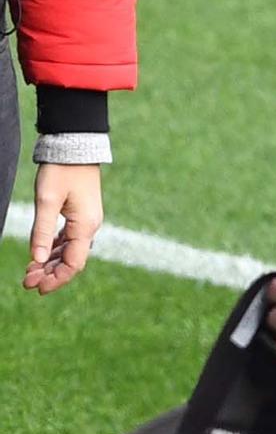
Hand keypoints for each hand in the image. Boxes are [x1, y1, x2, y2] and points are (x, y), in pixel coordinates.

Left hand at [24, 163, 103, 293]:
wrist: (75, 145)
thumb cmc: (61, 170)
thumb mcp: (47, 200)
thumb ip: (41, 231)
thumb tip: (36, 259)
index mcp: (85, 227)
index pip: (73, 264)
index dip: (56, 279)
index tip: (37, 288)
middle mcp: (89, 227)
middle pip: (71, 260)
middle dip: (49, 273)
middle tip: (27, 282)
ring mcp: (86, 221)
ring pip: (68, 250)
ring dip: (50, 262)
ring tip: (30, 271)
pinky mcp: (80, 214)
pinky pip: (68, 239)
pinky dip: (54, 249)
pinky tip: (41, 254)